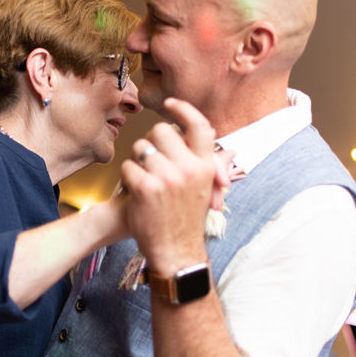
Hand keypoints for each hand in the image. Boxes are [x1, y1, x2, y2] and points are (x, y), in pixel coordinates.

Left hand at [120, 98, 229, 272]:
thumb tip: (228, 151)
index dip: (184, 110)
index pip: (198, 125)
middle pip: (160, 131)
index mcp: (205, 166)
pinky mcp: (145, 187)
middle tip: (152, 162)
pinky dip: (127, 179)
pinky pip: (127, 166)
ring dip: (137, 161)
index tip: (170, 104)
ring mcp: (166, 177)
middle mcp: (188, 168)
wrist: (176, 252)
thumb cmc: (187, 220)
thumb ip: (213, 168)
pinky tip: (135, 192)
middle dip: (151, 143)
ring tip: (145, 180)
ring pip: (140, 147)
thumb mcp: (206, 192)